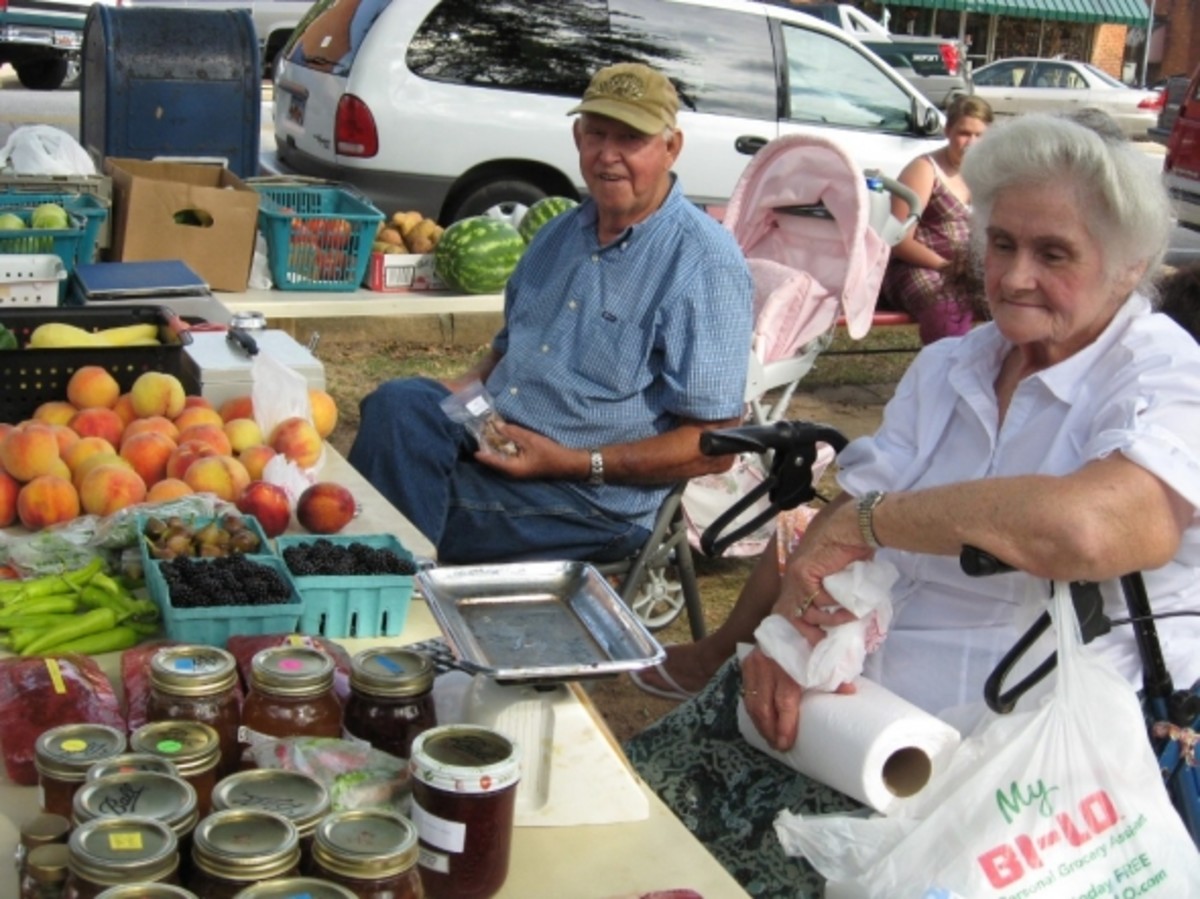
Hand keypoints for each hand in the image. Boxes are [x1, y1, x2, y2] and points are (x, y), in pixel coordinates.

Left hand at [473, 420, 561, 478]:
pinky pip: (507, 457)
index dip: (481, 452)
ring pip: (500, 458)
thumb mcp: (530, 440)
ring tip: (487, 434)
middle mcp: (512, 472)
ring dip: (494, 447)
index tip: (471, 443)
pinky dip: (503, 449)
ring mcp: (517, 470)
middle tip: (479, 433)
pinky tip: (502, 439)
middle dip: (487, 447)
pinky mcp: (521, 466)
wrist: (567, 464)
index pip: (491, 460)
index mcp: (512, 468)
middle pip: (493, 460)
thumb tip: (496, 425)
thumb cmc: (550, 453)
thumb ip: (513, 432)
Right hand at [741, 646, 855, 751]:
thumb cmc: (810, 636)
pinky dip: (752, 708)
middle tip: (778, 746)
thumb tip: (850, 692)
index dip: (785, 724)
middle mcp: (768, 663)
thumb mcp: (824, 653)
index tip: (786, 742)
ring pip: (752, 701)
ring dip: (759, 723)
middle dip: (769, 730)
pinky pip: (747, 691)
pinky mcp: (748, 661)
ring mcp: (755, 662)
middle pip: (764, 706)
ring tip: (769, 738)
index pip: (784, 701)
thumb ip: (833, 673)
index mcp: (789, 663)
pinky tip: (760, 721)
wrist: (791, 610)